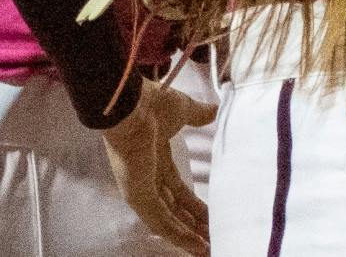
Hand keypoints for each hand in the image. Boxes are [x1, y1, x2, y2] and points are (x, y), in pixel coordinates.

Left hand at [101, 77, 216, 255]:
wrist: (131, 104)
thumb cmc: (152, 104)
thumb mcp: (182, 110)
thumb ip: (198, 114)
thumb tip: (214, 110)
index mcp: (155, 157)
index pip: (177, 188)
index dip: (194, 204)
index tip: (212, 216)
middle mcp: (147, 176)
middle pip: (174, 208)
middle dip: (194, 225)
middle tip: (214, 239)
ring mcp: (141, 187)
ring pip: (168, 219)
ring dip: (189, 236)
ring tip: (209, 250)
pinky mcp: (138, 195)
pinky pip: (161, 221)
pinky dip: (179, 235)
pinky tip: (197, 247)